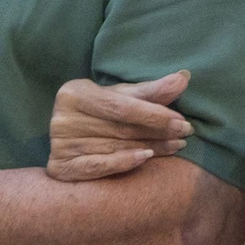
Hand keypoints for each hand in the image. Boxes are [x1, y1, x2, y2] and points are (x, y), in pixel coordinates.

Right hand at [46, 72, 194, 181]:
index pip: (122, 106)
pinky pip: (96, 166)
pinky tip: (146, 157)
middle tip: (185, 134)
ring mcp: (59, 144)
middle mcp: (63, 118)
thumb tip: (184, 77)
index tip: (182, 121)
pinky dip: (123, 162)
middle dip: (157, 131)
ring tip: (176, 146)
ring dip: (150, 148)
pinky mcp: (60, 167)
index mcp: (74, 93)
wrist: (70, 141)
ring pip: (114, 147)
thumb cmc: (101, 113)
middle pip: (120, 128)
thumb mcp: (122, 98)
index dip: (154, 114)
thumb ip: (152, 91)